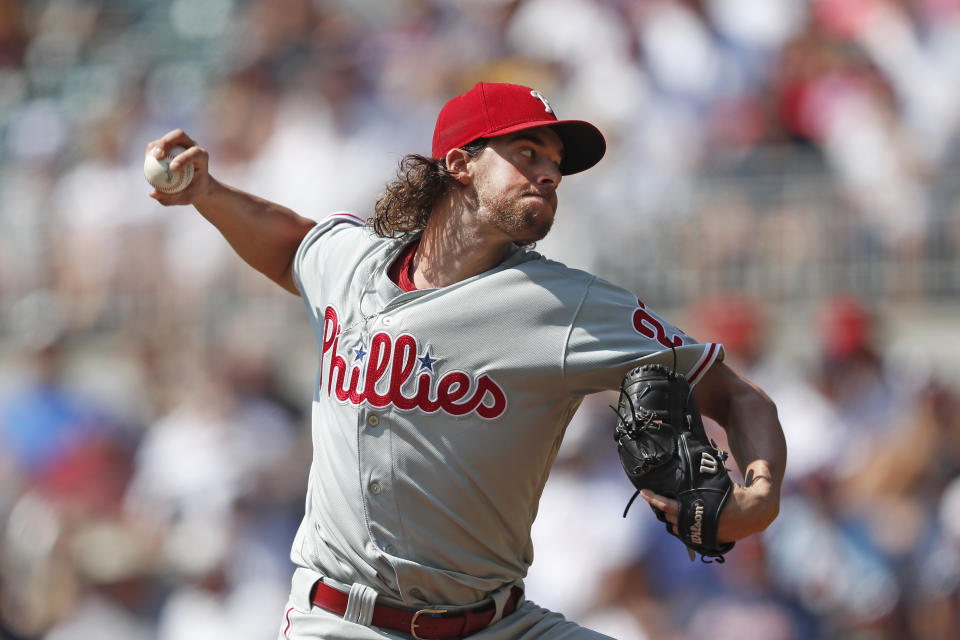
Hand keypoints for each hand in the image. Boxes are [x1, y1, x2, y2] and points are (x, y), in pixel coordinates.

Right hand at [145, 129, 213, 205]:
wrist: (197, 184)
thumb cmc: (193, 192)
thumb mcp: (186, 199)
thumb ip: (171, 198)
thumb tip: (152, 193)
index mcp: (202, 156)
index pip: (195, 152)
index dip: (184, 157)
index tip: (172, 168)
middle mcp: (192, 145)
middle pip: (180, 135)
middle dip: (167, 142)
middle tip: (158, 156)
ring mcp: (181, 142)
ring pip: (167, 137)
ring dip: (157, 145)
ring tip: (150, 157)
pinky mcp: (170, 144)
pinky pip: (158, 144)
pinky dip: (152, 151)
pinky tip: (147, 160)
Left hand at [640, 468, 778, 543]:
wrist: (762, 516)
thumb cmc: (754, 496)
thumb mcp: (759, 485)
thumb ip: (761, 474)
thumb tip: (765, 466)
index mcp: (713, 512)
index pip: (675, 507)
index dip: (657, 500)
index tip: (644, 491)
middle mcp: (707, 526)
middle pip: (673, 518)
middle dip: (662, 507)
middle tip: (650, 494)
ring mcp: (706, 534)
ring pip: (678, 528)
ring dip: (669, 517)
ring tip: (659, 503)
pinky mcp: (708, 538)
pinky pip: (686, 534)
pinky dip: (678, 526)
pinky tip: (672, 516)